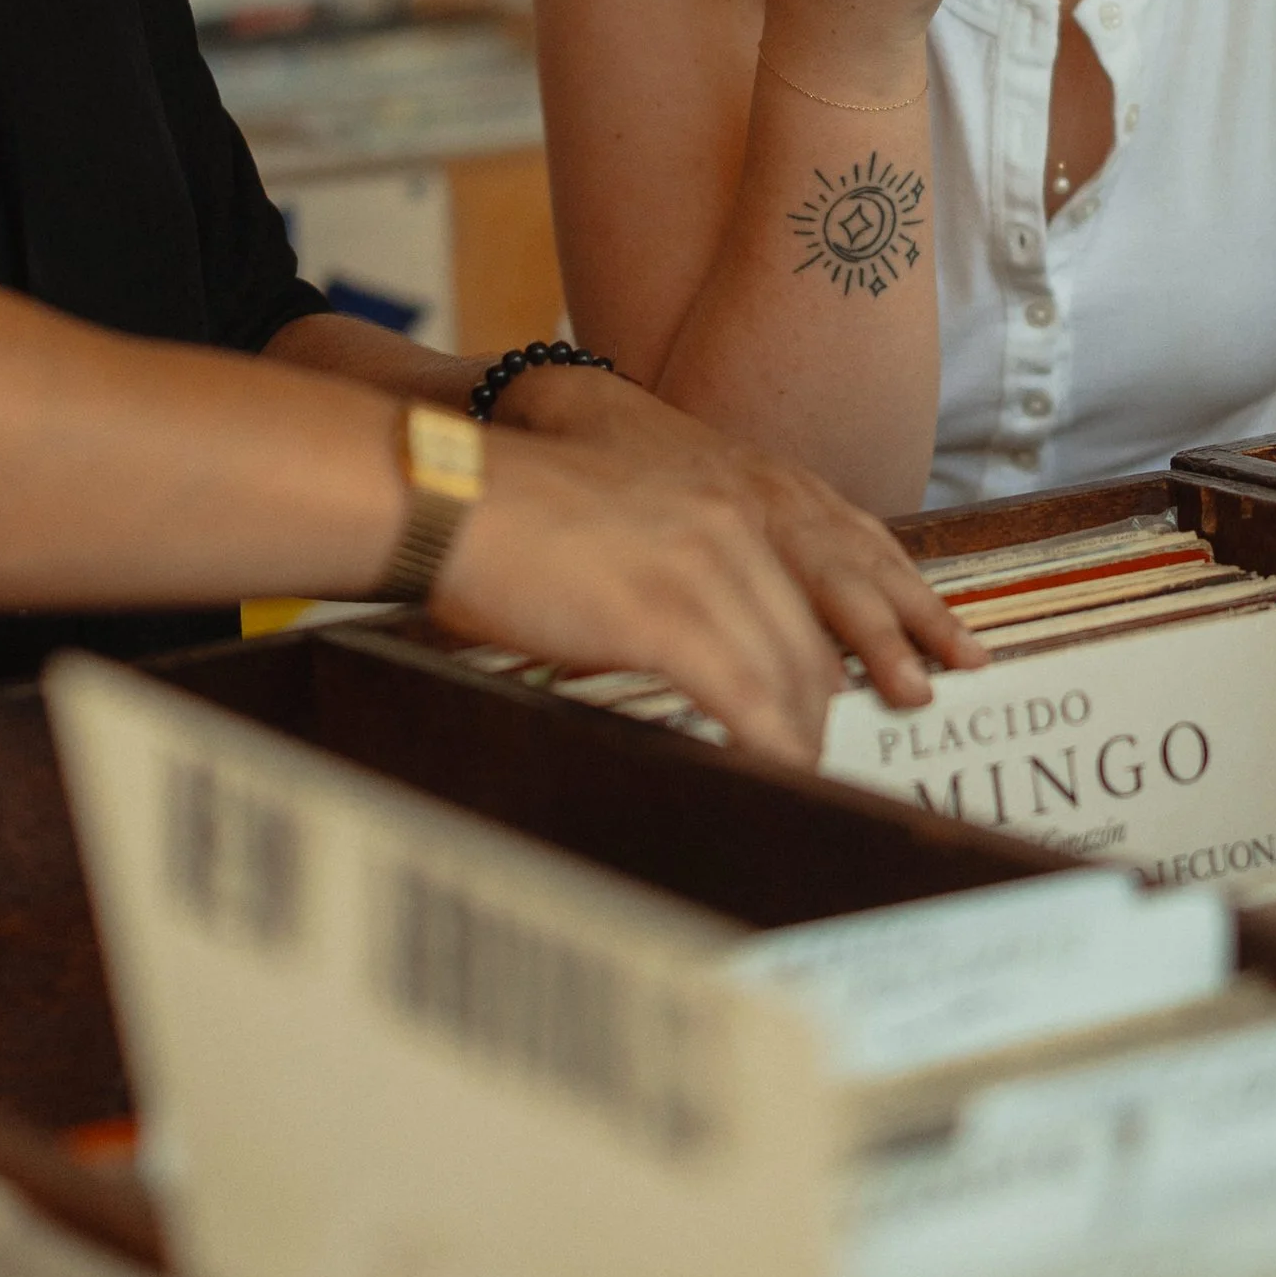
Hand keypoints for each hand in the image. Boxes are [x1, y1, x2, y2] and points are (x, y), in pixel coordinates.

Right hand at [429, 429, 844, 761]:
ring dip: (797, 738)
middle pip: (803, 640)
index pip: (800, 597)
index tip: (819, 706)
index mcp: (719, 507)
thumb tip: (691, 641)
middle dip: (815, 711)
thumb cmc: (514, 519)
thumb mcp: (626, 528)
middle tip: (814, 758)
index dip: (815, 663)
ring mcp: (700, 571)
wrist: (456, 496)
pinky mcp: (665, 617)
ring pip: (783, 674)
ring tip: (797, 780)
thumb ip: (671, 571)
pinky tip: (776, 773)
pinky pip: (743, 697)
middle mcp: (726, 530)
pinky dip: (768, 745)